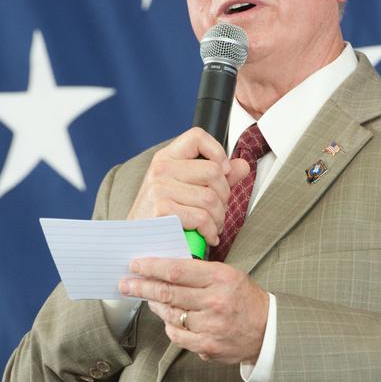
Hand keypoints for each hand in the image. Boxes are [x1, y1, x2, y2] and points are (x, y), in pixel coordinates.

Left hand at [119, 256, 268, 363]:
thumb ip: (199, 271)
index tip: (136, 264)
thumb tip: (163, 268)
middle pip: (167, 293)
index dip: (152, 267)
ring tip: (148, 298)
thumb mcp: (228, 274)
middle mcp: (215, 302)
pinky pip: (176, 335)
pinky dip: (168, 324)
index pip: (177, 270)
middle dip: (141, 287)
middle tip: (125, 283)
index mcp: (221, 278)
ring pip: (169, 314)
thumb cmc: (244, 298)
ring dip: (154, 305)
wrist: (267, 330)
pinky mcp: (207, 346)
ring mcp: (210, 326)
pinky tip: (169, 317)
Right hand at [128, 128, 248, 246]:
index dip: (217, 152)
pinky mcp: (161, 210)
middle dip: (224, 197)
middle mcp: (161, 169)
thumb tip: (242, 165)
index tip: (224, 172)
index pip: (197, 136)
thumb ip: (217, 178)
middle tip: (218, 212)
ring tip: (213, 226)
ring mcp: (159, 188)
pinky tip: (207, 236)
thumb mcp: (189, 191)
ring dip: (219, 218)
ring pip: (211, 198)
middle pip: (213, 172)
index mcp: (167, 158)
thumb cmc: (165, 218)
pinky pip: (202, 217)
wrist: (138, 245)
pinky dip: (210, 231)